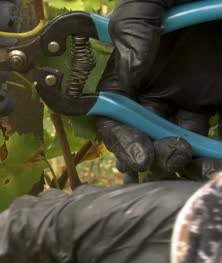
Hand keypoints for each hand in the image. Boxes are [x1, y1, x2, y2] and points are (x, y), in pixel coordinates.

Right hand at [96, 0, 221, 180]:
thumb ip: (133, 29)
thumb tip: (129, 74)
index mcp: (133, 66)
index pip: (115, 111)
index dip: (121, 139)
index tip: (138, 158)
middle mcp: (159, 85)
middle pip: (147, 132)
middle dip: (155, 153)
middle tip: (174, 156)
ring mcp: (194, 91)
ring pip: (185, 137)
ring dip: (189, 160)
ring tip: (204, 170)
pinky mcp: (221, 94)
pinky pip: (219, 130)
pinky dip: (218, 150)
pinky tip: (219, 162)